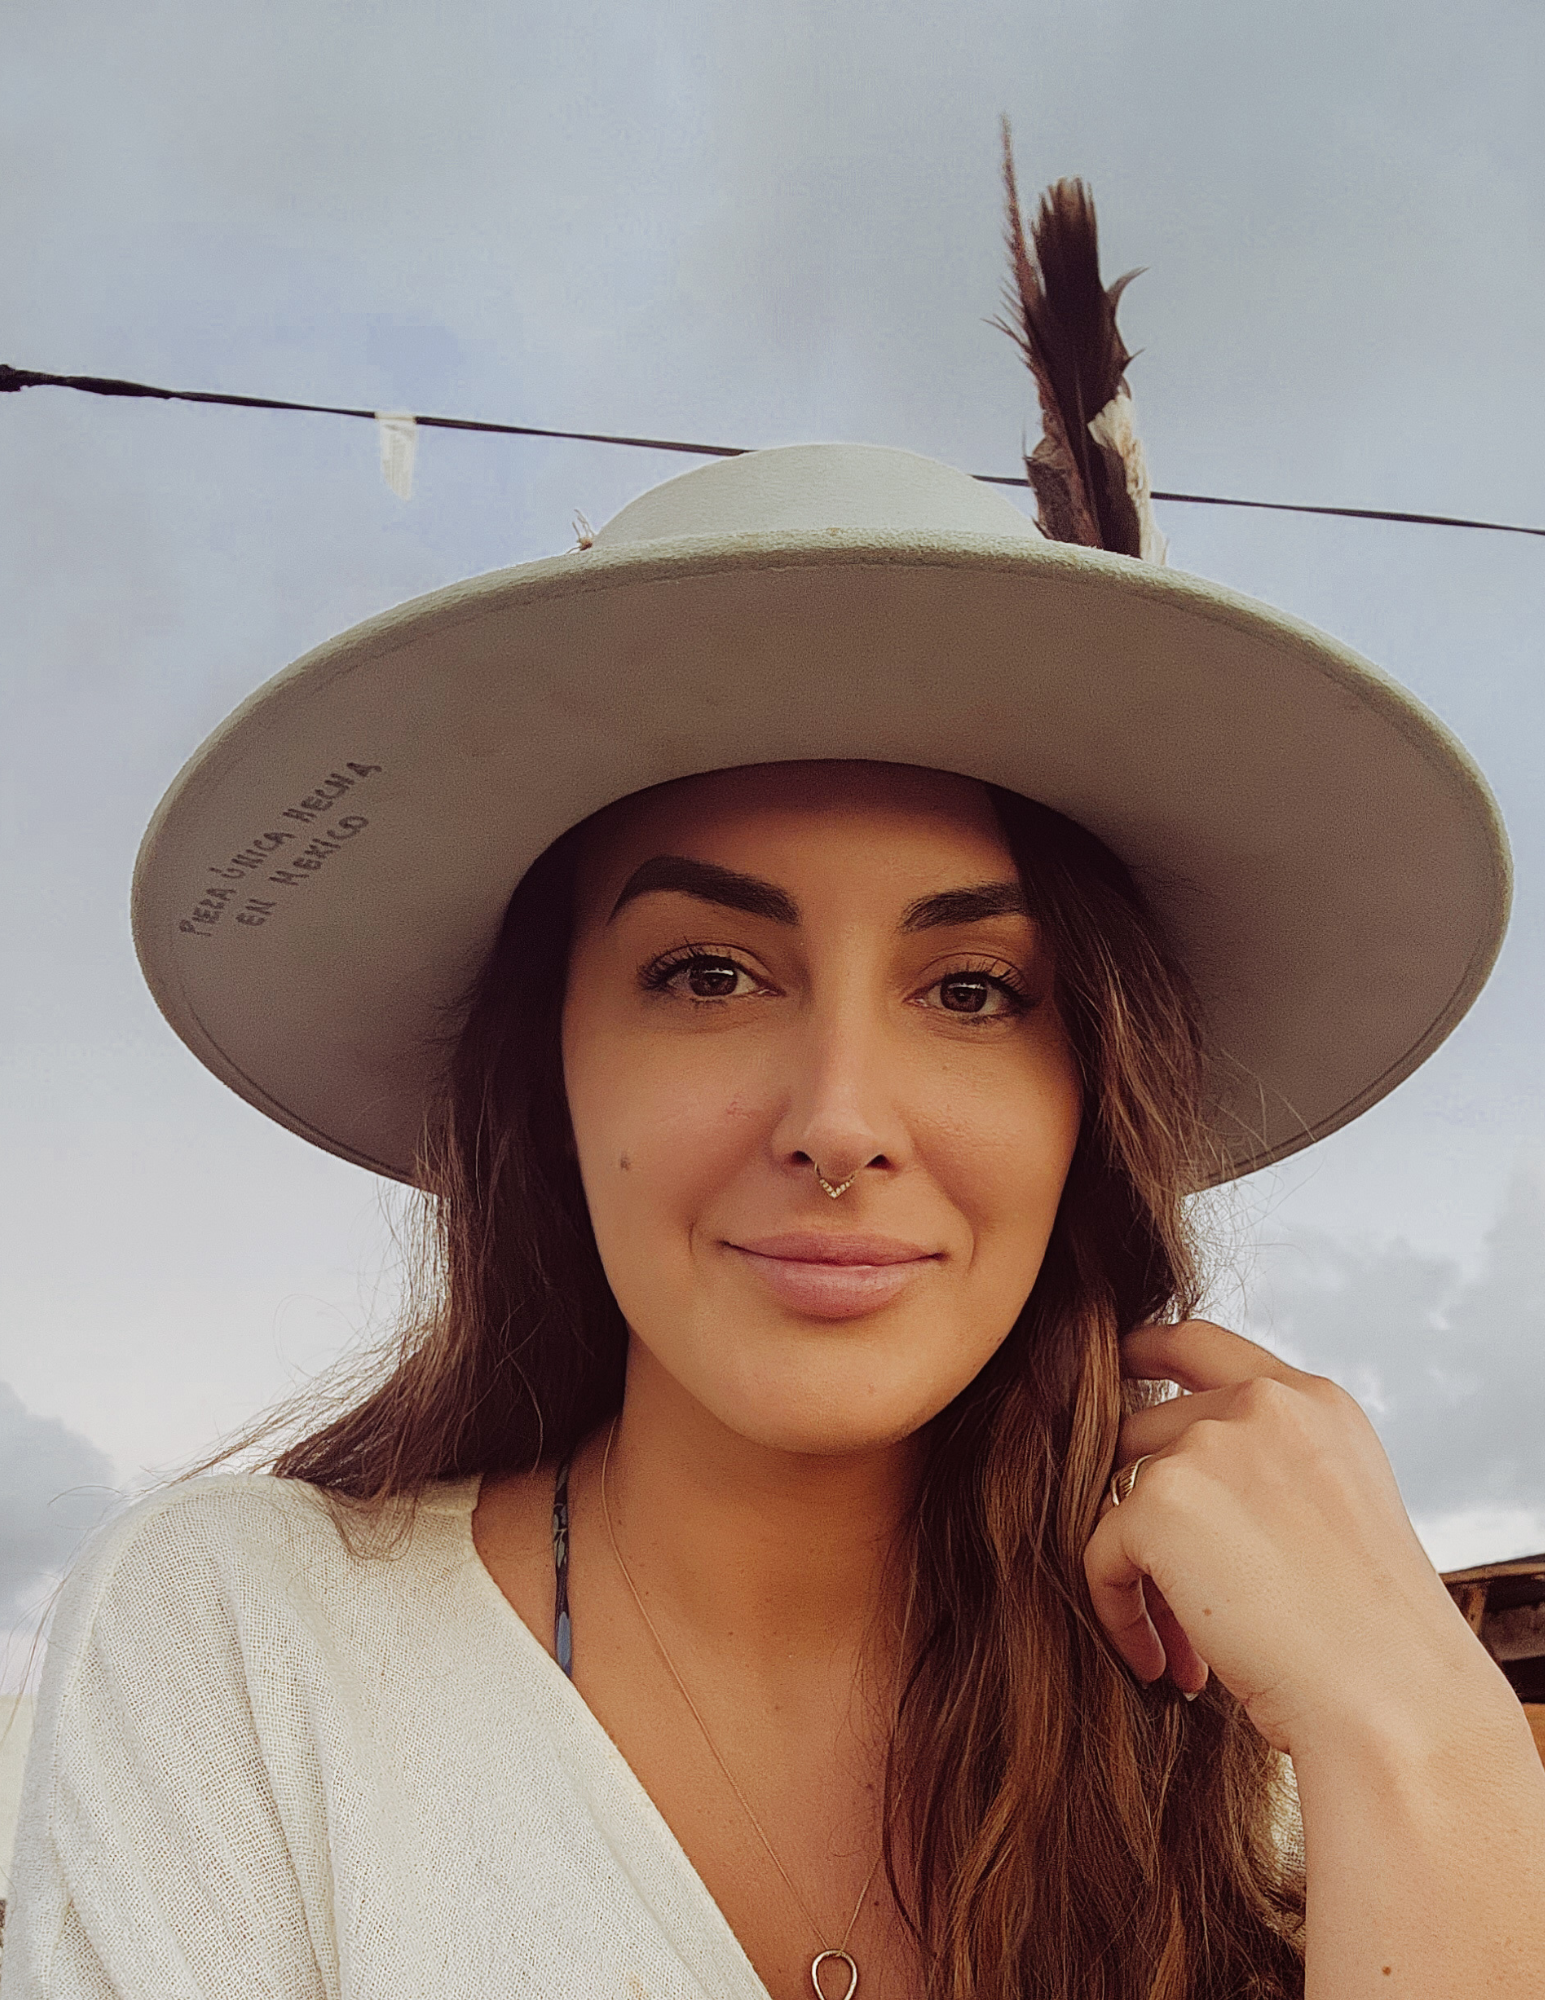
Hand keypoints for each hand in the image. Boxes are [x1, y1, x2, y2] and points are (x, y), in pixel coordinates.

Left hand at [1082, 1320, 1483, 1755]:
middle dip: (1148, 1515)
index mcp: (1313, 1402)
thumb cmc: (1374, 1636)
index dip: (1144, 1350)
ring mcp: (1208, 1447)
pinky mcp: (1160, 1504)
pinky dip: (1119, 1615)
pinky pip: (1101, 1557)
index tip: (1115, 1365)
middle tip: (1182, 1602)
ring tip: (1182, 1648)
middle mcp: (1261, 1406)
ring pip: (1121, 1498)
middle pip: (1144, 1431)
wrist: (1392, 1700)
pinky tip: (1163, 1666)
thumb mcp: (1337, 1511)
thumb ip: (1265, 1468)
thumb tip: (1165, 1480)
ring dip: (1140, 1574)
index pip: (1201, 1343)